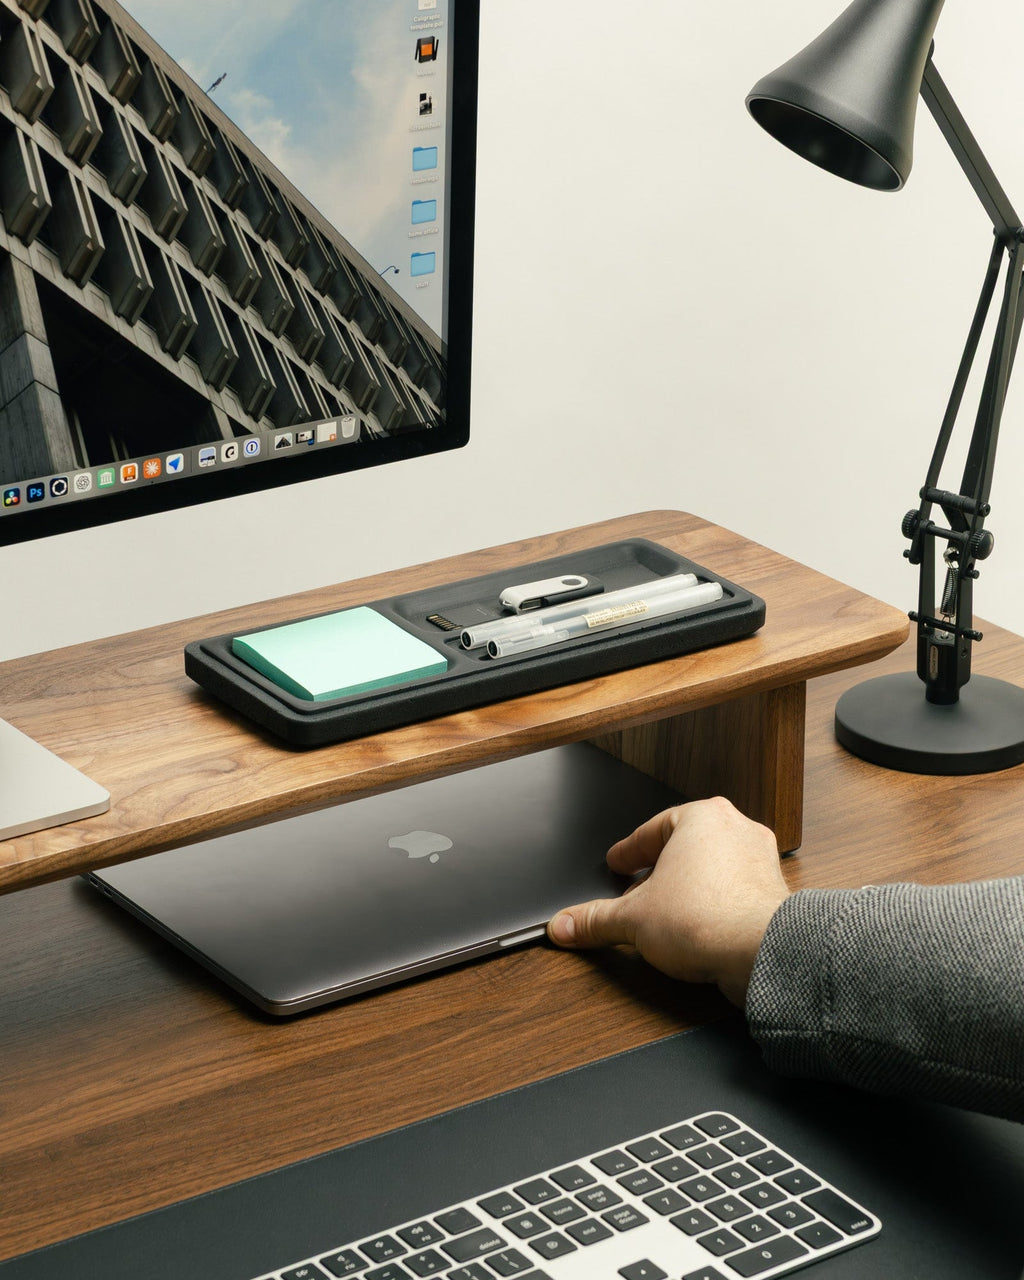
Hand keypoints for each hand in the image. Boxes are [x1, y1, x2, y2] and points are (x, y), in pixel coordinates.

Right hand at [547, 796, 789, 1006]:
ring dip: (686, 887)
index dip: (628, 851)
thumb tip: (565, 924)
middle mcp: (735, 829)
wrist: (762, 952)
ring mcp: (758, 859)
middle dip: (657, 870)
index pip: (651, 831)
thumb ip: (595, 919)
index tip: (618, 862)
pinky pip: (732, 890)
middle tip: (636, 888)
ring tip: (665, 910)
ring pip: (710, 867)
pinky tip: (696, 926)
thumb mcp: (633, 919)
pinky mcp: (772, 891)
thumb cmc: (709, 920)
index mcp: (702, 818)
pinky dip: (711, 903)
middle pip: (682, 847)